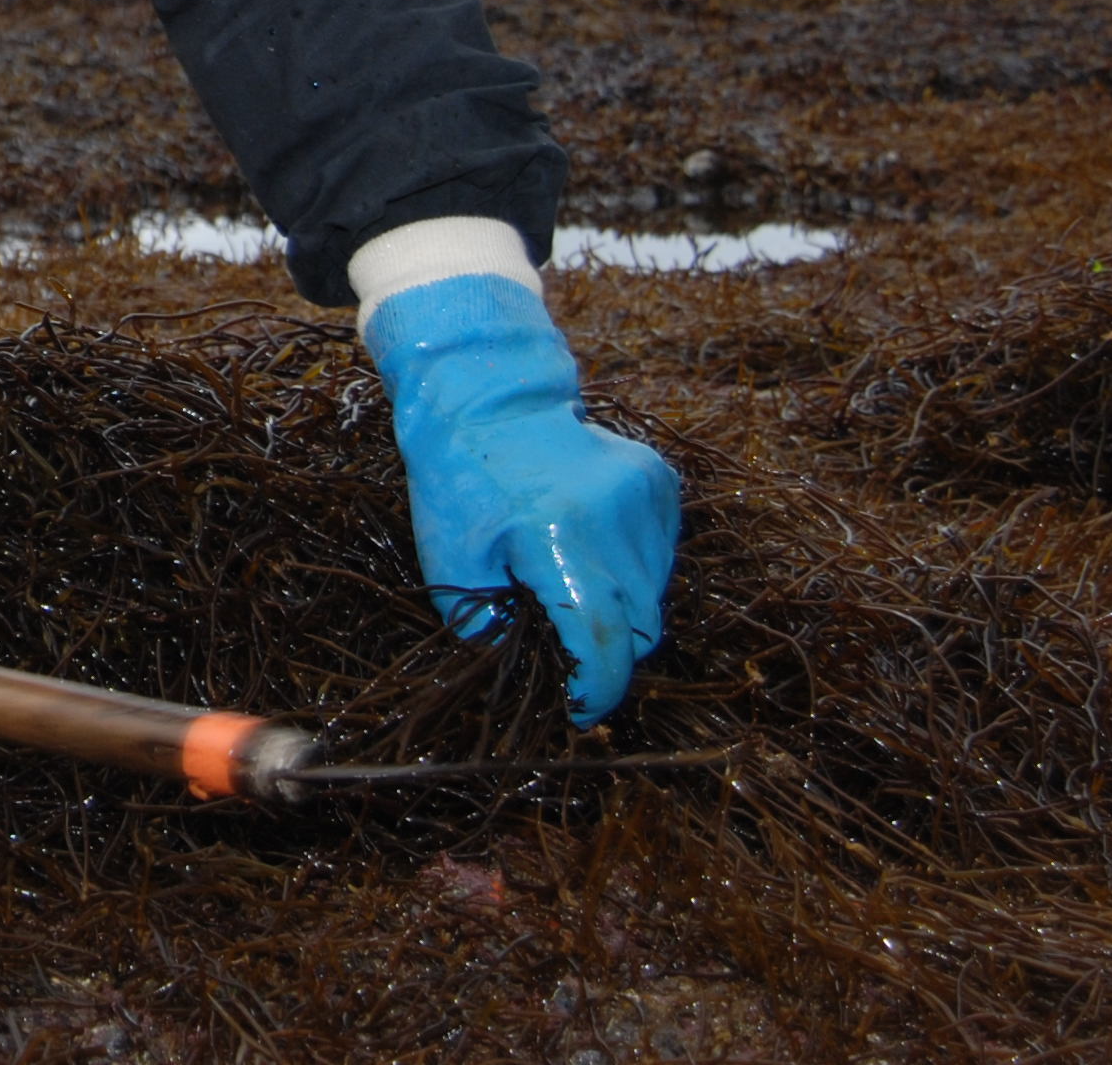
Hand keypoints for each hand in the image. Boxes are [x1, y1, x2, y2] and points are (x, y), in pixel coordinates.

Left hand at [367, 275, 679, 723]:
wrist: (488, 399)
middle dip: (607, 653)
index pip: (604, 640)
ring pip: (654, 595)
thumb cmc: (460, 482)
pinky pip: (660, 557)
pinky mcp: (661, 482)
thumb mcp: (450, 564)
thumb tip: (529, 673)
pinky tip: (589, 550)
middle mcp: (615, 516)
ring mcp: (646, 496)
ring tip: (568, 584)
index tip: (578, 712)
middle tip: (566, 651)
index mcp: (559, 536)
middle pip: (640, 626)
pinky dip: (632, 572)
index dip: (597, 690)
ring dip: (620, 610)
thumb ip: (488, 628)